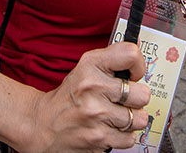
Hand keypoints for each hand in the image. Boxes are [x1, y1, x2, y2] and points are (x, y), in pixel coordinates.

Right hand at [27, 42, 150, 152]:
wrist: (42, 124)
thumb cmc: (70, 95)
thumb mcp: (87, 67)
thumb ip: (114, 58)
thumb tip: (139, 47)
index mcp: (91, 65)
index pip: (131, 55)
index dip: (138, 66)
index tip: (133, 75)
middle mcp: (93, 87)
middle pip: (143, 94)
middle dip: (136, 99)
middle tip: (123, 100)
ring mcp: (96, 114)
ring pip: (139, 118)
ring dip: (131, 119)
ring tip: (115, 115)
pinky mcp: (98, 138)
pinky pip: (130, 138)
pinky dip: (122, 136)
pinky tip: (109, 128)